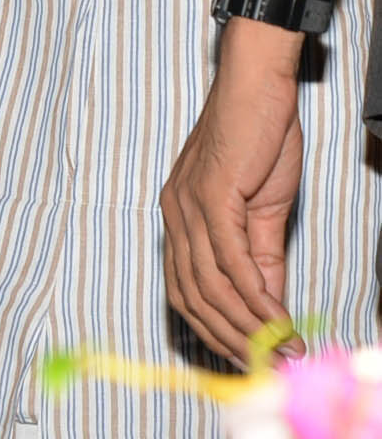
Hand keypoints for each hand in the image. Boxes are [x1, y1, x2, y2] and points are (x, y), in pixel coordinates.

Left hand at [161, 18, 303, 366]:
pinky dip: (255, 297)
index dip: (213, 329)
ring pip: (211, 286)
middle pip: (193, 296)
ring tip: (283, 351)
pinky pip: (231, 261)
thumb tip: (269, 309)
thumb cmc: (255, 141)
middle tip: (268, 367)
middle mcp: (174, 213)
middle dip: (230, 338)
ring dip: (248, 327)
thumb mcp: (258, 210)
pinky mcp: (211, 195)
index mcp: (178, 217)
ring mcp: (188, 205)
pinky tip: (278, 318)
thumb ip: (260, 259)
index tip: (246, 357)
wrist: (256, 88)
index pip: (183, 289)